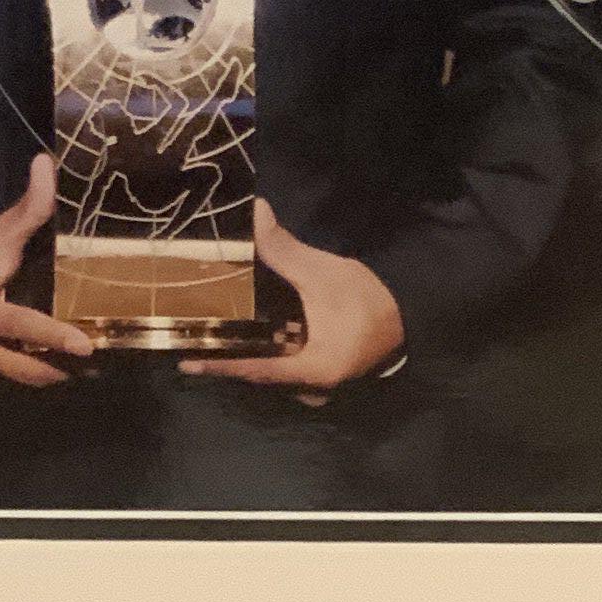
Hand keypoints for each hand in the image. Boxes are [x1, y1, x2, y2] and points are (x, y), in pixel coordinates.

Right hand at [0, 155, 95, 384]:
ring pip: (16, 375)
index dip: (52, 335)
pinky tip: (55, 363)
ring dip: (48, 371)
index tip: (86, 346)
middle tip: (98, 363)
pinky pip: (5, 376)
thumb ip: (28, 207)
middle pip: (20, 363)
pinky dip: (30, 371)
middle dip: (58, 366)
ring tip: (85, 367)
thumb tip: (47, 163)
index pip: (17, 325)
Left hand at [185, 203, 402, 397]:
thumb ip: (285, 250)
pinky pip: (289, 370)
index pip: (254, 370)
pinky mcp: (326, 375)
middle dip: (229, 360)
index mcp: (311, 370)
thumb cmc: (368, 301)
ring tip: (215, 340)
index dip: (220, 366)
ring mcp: (320, 386)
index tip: (186, 364)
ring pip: (274, 374)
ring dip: (249, 358)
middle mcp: (311, 387)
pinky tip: (254, 338)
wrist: (414, 315)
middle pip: (260, 375)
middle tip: (194, 343)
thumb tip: (255, 213)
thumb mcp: (323, 273)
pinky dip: (270, 356)